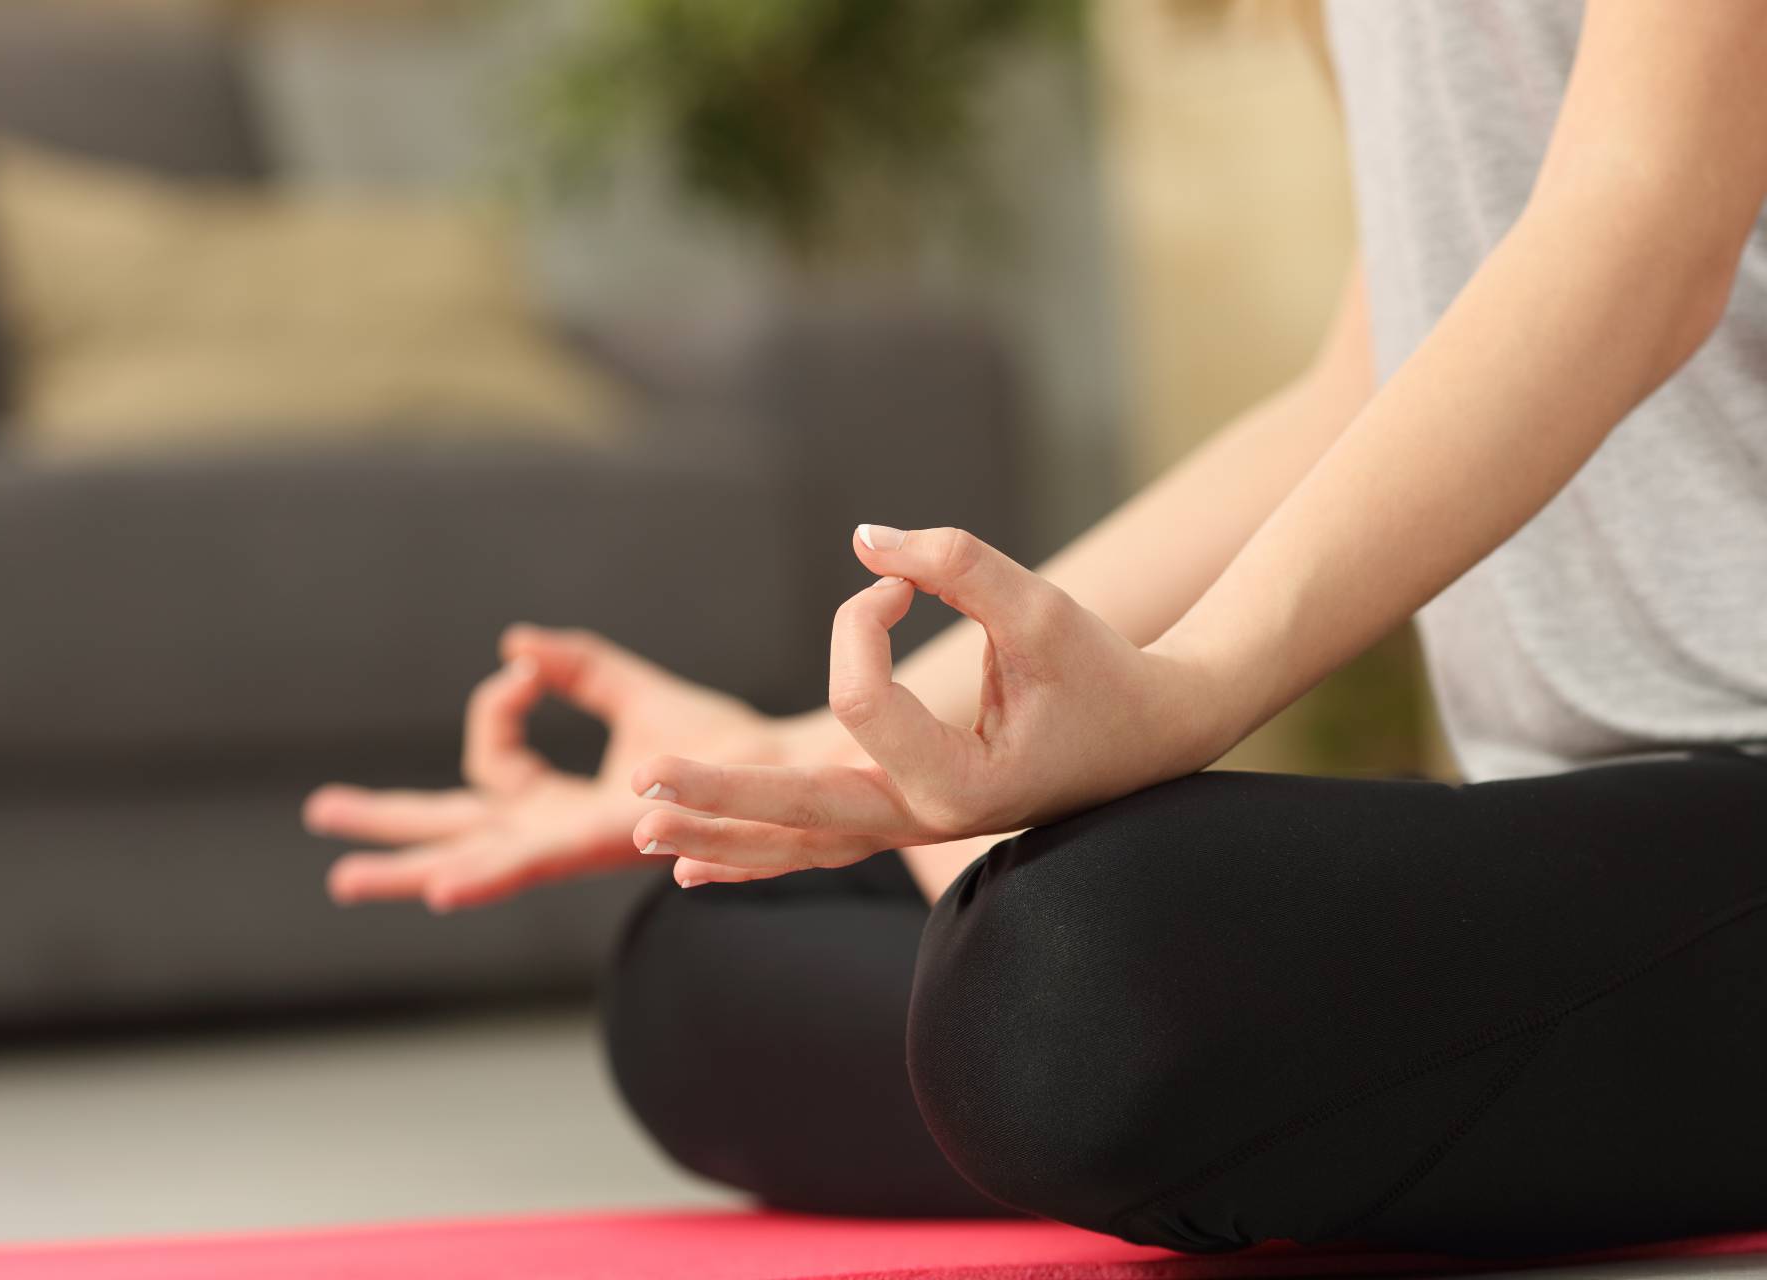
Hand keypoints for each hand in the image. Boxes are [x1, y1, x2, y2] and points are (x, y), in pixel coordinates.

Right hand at [306, 625, 836, 910]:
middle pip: (452, 830)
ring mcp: (573, 846)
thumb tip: (516, 646)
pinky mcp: (603, 845)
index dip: (496, 712)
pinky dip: (485, 874)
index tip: (528, 672)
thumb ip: (577, 669)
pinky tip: (442, 889)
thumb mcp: (634, 693)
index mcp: (558, 803)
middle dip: (387, 828)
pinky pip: (530, 863)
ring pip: (474, 856)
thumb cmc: (720, 741)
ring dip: (410, 866)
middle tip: (323, 822)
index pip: (491, 764)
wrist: (782, 764)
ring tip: (350, 879)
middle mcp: (556, 831)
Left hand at [629, 526, 1223, 887]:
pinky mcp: (904, 820)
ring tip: (640, 833)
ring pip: (798, 845)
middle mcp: (927, 818)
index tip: (900, 580)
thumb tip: (865, 540)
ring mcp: (911, 829)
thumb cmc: (1103, 671)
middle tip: (640, 784)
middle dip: (718, 795)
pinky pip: (815, 847)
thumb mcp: (1043, 608)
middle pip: (801, 812)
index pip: (863, 700)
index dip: (860, 620)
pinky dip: (754, 855)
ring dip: (719, 835)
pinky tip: (691, 869)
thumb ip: (957, 563)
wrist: (1152, 734)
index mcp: (964, 782)